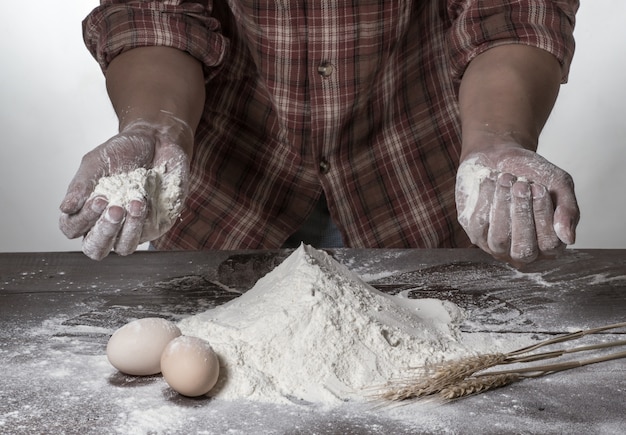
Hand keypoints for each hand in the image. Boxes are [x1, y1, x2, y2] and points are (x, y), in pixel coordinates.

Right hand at [59, 118, 190, 259]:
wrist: (157, 141)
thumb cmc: (124, 151)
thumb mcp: (97, 161)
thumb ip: (81, 184)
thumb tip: (65, 208)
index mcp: (86, 209)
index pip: (72, 228)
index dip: (81, 219)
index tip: (98, 198)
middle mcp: (106, 223)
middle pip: (95, 249)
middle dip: (103, 232)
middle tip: (114, 208)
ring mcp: (130, 228)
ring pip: (123, 249)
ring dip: (127, 230)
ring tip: (134, 203)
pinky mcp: (153, 226)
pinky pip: (145, 236)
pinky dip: (143, 220)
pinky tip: (144, 200)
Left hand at [455, 144, 578, 265]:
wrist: (497, 157)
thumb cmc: (530, 173)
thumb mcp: (558, 183)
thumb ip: (568, 209)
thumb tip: (568, 238)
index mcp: (549, 242)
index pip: (550, 244)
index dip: (543, 216)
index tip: (538, 187)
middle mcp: (523, 250)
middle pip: (523, 249)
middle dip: (522, 214)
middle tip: (521, 185)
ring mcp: (497, 245)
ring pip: (499, 240)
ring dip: (503, 208)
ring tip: (506, 179)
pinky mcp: (476, 234)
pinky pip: (479, 226)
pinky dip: (486, 200)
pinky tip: (491, 181)